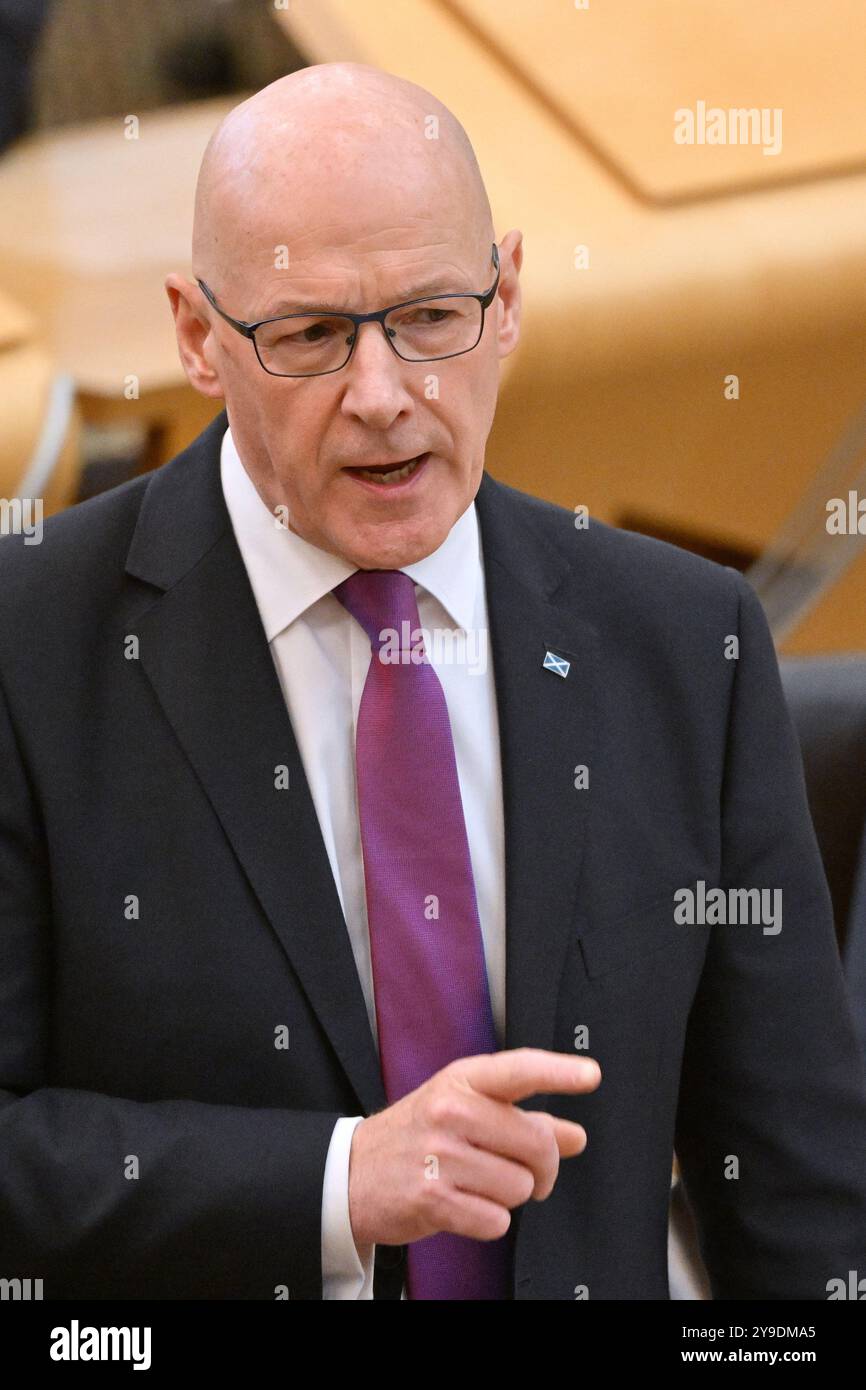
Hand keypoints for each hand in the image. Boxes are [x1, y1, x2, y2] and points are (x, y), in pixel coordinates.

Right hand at [347, 1047, 600, 1247]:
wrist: (351, 1173)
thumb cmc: (415, 1135)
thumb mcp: (465, 1110)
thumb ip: (524, 1119)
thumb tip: (575, 1136)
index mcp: (462, 1082)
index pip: (519, 1069)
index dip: (559, 1072)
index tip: (590, 1075)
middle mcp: (451, 1111)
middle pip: (537, 1143)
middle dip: (542, 1167)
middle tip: (526, 1171)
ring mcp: (440, 1155)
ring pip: (520, 1187)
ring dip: (508, 1195)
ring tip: (479, 1184)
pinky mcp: (432, 1198)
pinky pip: (497, 1221)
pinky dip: (488, 1221)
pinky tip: (465, 1205)